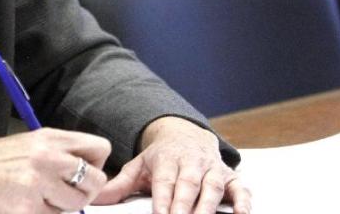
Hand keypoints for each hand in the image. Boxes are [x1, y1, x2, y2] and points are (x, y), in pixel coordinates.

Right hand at [0, 128, 110, 212]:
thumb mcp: (24, 146)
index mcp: (48, 137)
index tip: (81, 175)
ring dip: (60, 209)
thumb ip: (56, 155)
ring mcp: (38, 182)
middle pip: (95, 181)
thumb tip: (85, 173)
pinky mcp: (28, 206)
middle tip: (60, 196)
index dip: (95, 166)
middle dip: (82, 194)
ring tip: (34, 201)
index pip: (99, 148)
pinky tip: (18, 207)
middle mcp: (47, 155)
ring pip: (76, 205)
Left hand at [94, 116, 251, 213]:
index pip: (164, 182)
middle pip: (188, 185)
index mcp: (166, 160)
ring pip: (213, 186)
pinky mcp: (231, 176)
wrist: (186, 134)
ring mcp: (212, 168)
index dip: (163, 199)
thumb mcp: (139, 166)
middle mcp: (190, 163)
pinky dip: (244, 200)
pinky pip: (240, 188)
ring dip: (209, 205)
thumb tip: (95, 198)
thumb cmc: (161, 158)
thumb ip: (119, 184)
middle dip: (185, 206)